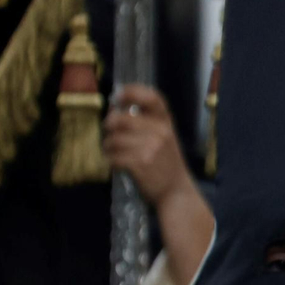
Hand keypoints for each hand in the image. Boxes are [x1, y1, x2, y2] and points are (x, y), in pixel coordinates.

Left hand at [104, 85, 194, 209]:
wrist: (176, 192)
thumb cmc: (167, 164)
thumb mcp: (165, 138)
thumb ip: (146, 123)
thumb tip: (114, 108)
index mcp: (166, 123)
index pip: (152, 98)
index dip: (131, 92)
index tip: (117, 97)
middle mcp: (160, 132)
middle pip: (121, 119)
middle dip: (109, 126)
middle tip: (110, 134)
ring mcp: (150, 148)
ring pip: (114, 139)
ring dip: (108, 147)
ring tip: (114, 153)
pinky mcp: (139, 164)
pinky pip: (113, 157)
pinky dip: (111, 161)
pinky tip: (117, 164)